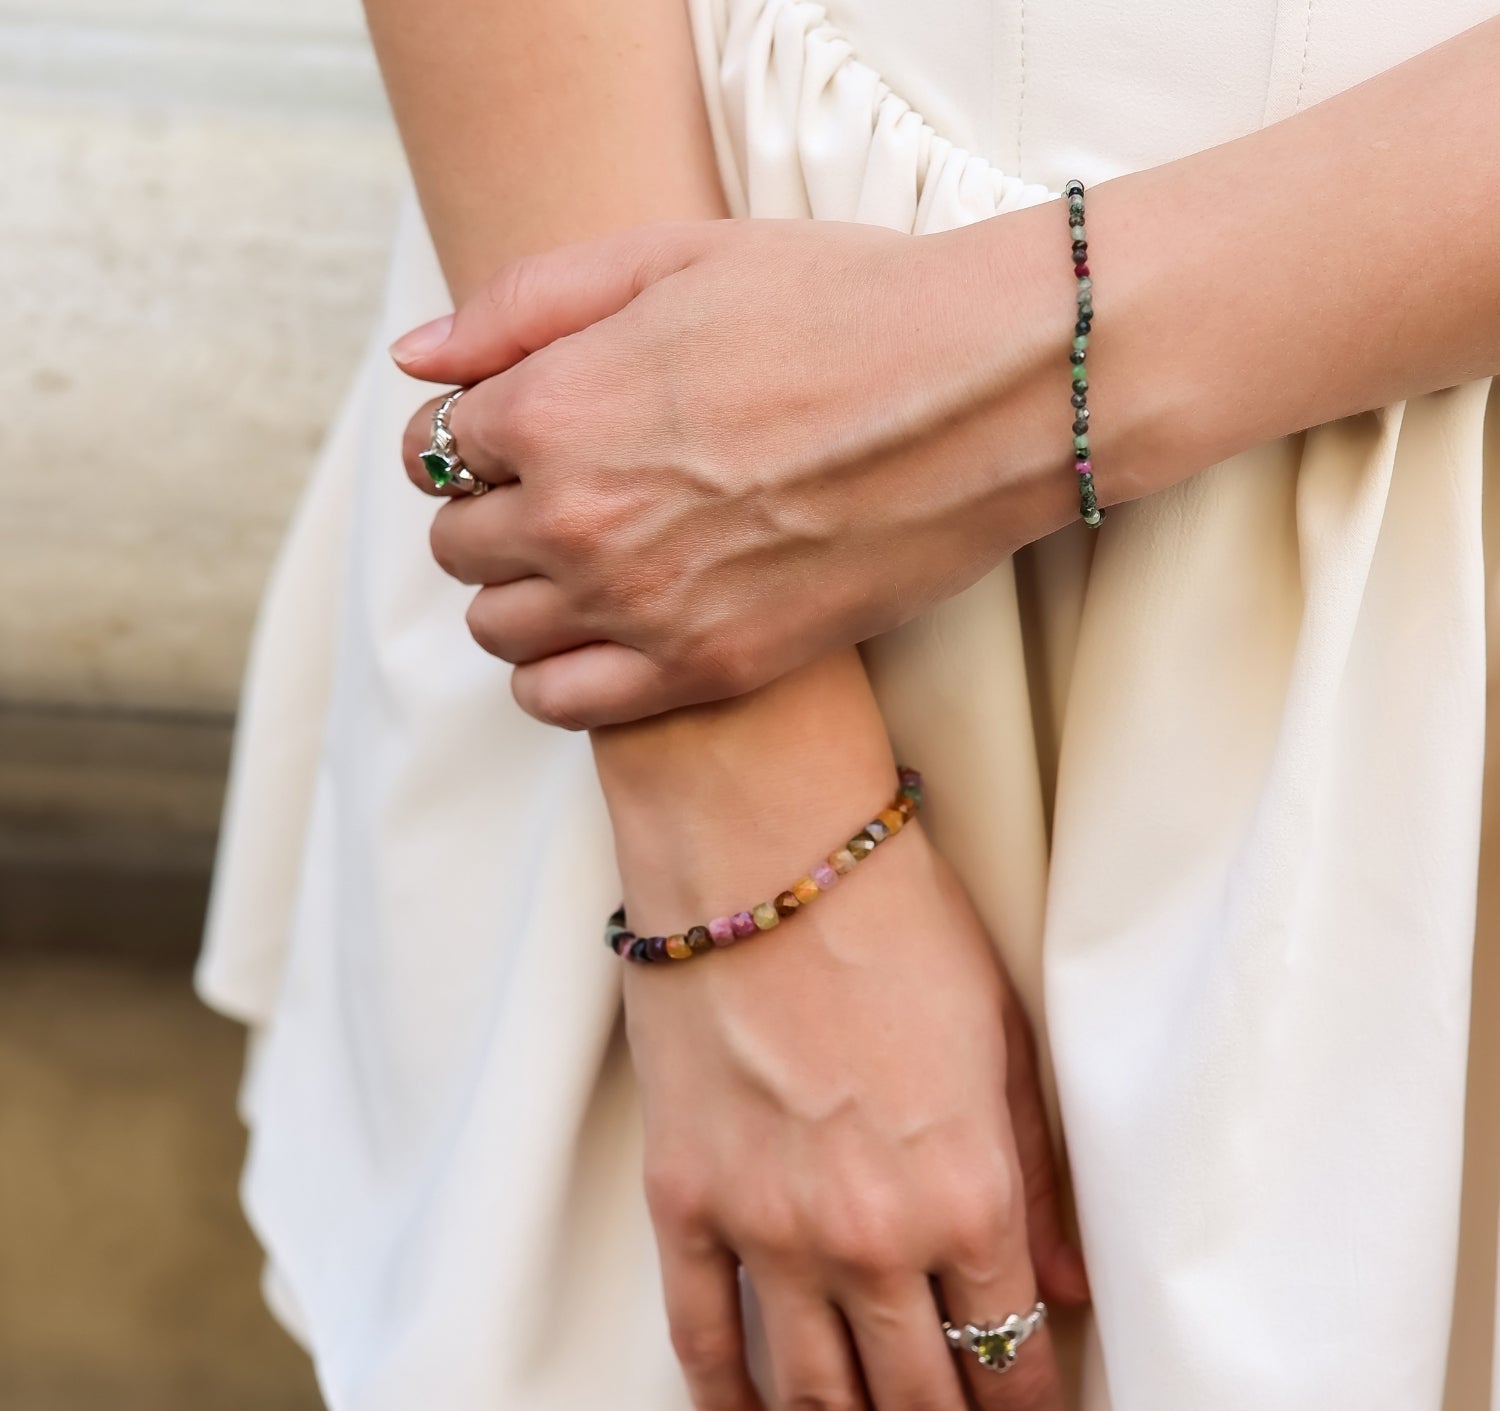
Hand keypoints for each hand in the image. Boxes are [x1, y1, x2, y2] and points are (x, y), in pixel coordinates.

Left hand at [394, 213, 1075, 728]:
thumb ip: (521, 306)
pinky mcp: (706, 668)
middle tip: (554, 491)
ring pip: (496, 631)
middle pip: (455, 545)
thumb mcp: (669, 257)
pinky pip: (562, 703)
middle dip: (487, 512)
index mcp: (555, 409)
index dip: (471, 433)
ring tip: (579, 562)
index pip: (436, 446)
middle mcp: (578, 521)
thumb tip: (416, 360)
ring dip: (516, 595)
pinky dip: (555, 675)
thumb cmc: (836, 307)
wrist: (981, 396)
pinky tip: (600, 634)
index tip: (517, 430)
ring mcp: (640, 607)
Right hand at [622, 817, 1087, 1410]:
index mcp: (968, 1193)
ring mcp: (767, 1225)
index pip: (1013, 1358)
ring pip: (817, 1395)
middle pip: (919, 1402)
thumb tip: (1068, 1287)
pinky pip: (702, 1332)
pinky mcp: (687, 1198)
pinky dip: (724, 1403)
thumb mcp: (1007, 1036)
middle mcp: (870, 1236)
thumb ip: (1040, 1172)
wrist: (762, 852)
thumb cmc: (895, 922)